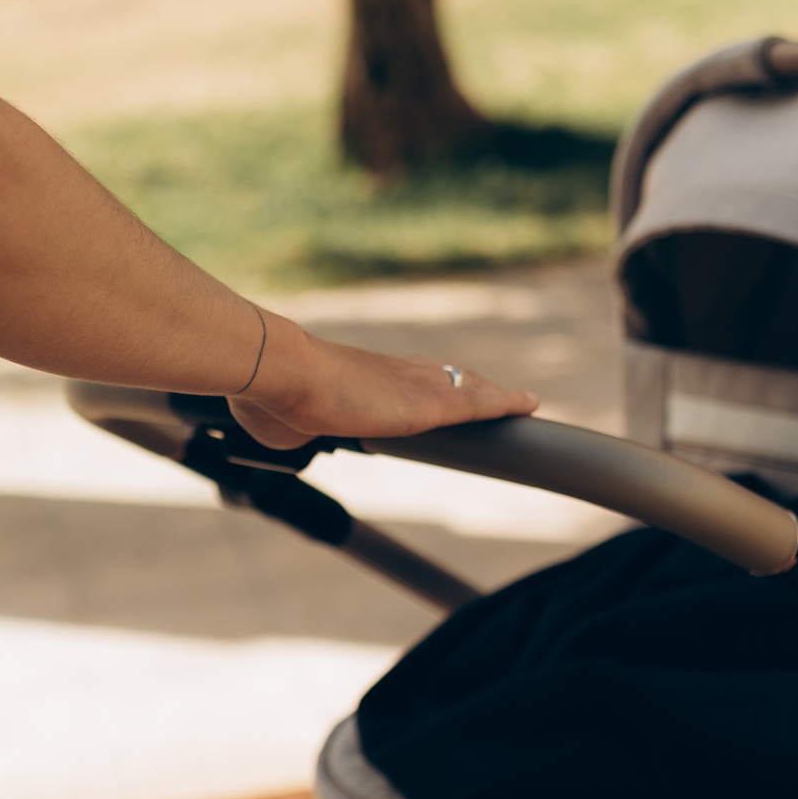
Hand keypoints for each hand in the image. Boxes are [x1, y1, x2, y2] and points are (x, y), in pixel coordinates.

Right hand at [228, 312, 536, 449]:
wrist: (277, 371)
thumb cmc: (269, 394)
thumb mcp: (281, 418)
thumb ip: (294, 424)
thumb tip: (285, 428)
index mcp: (361, 373)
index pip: (405, 374)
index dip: (429, 380)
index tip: (441, 385)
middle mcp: (393, 371)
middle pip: (444, 375)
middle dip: (471, 385)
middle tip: (496, 395)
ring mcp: (413, 384)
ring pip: (466, 386)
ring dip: (494, 395)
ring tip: (521, 403)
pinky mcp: (427, 405)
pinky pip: (477, 403)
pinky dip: (504, 403)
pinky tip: (528, 405)